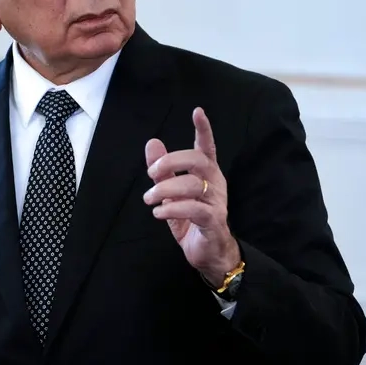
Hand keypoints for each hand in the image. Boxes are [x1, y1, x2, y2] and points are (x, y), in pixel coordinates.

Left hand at [143, 107, 240, 283]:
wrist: (207, 252)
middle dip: (172, 161)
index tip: (197, 111)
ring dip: (165, 189)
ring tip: (149, 198)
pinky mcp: (213, 221)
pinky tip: (158, 212)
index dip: (204, 129)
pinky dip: (172, 208)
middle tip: (151, 173)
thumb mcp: (172, 191)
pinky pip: (194, 209)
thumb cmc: (191, 218)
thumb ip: (163, 168)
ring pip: (193, 185)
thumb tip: (152, 142)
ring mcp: (216, 202)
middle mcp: (215, 183)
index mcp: (207, 173)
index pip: (207, 147)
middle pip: (198, 160)